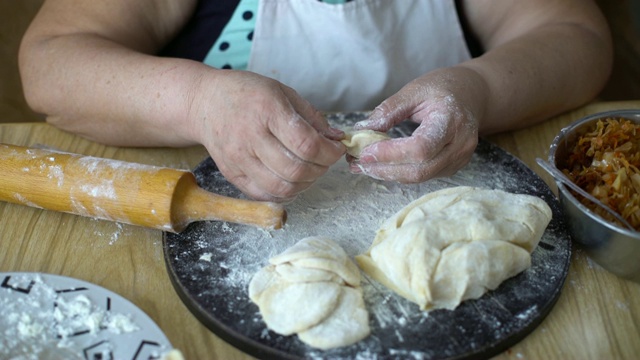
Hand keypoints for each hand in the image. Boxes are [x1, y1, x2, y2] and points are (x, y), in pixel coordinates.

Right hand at [191, 70, 344, 201]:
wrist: (204, 102)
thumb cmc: (246, 94)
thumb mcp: (282, 92)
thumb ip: (311, 116)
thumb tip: (337, 138)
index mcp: (267, 110)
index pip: (306, 144)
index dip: (329, 152)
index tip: (337, 149)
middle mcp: (250, 137)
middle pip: (296, 170)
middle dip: (321, 169)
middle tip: (325, 159)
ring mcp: (238, 159)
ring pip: (281, 188)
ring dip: (306, 184)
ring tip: (310, 170)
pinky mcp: (231, 174)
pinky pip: (264, 195)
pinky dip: (285, 192)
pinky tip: (291, 179)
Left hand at [348, 67, 484, 182]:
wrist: (472, 94)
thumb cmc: (444, 87)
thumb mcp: (415, 90)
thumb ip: (389, 110)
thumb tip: (363, 130)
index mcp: (451, 120)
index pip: (420, 148)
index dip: (390, 154)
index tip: (365, 152)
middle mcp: (460, 144)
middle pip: (420, 170)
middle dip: (385, 169)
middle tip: (358, 163)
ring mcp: (459, 159)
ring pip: (420, 177)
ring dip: (389, 174)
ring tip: (363, 166)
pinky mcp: (453, 167)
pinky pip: (423, 176)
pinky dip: (399, 173)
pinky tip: (381, 165)